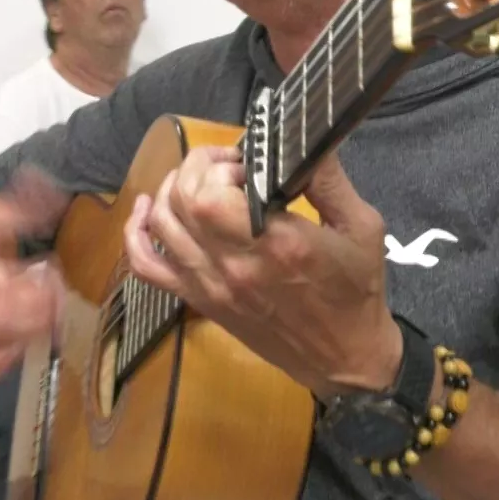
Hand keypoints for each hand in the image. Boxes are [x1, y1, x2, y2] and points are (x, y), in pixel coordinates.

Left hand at [121, 146, 402, 399]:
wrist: (344, 360)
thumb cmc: (357, 291)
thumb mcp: (362, 227)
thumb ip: (329, 179)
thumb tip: (301, 139)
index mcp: (276, 245)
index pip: (211, 193)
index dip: (220, 165)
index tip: (249, 162)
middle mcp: (234, 265)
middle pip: (181, 201)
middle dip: (198, 168)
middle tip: (229, 166)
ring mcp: (211, 286)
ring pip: (161, 224)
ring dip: (173, 190)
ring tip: (203, 181)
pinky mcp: (201, 302)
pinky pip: (147, 268)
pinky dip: (136, 235)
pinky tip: (148, 211)